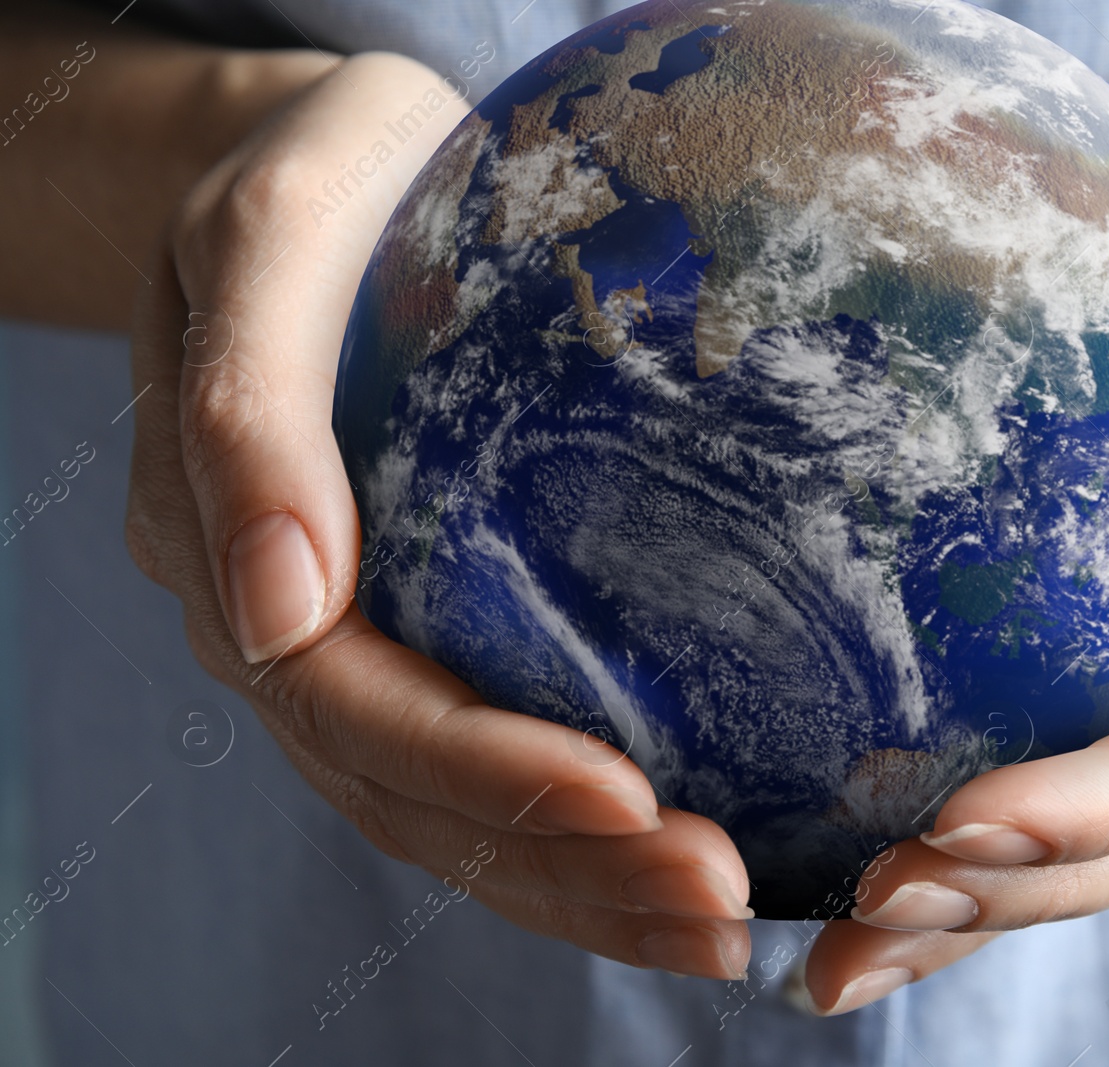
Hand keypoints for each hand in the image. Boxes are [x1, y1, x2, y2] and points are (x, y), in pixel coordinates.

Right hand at [126, 52, 752, 979]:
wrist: (328, 170)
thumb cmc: (311, 181)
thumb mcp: (264, 239)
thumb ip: (244, 414)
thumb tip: (274, 608)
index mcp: (230, 547)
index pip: (355, 710)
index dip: (487, 775)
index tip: (635, 806)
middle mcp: (285, 623)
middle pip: (412, 796)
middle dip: (565, 866)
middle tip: (722, 903)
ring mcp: (350, 637)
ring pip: (449, 811)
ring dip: (583, 884)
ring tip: (724, 923)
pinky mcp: (424, 622)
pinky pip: (487, 752)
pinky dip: (577, 829)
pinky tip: (675, 855)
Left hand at [800, 16, 1108, 1013]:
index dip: (1097, 815)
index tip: (960, 822)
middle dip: (1011, 890)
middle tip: (865, 912)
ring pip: (1085, 831)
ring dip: (969, 903)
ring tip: (833, 945)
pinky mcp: (1092, 626)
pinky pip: (1027, 748)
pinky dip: (946, 830)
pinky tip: (835, 861)